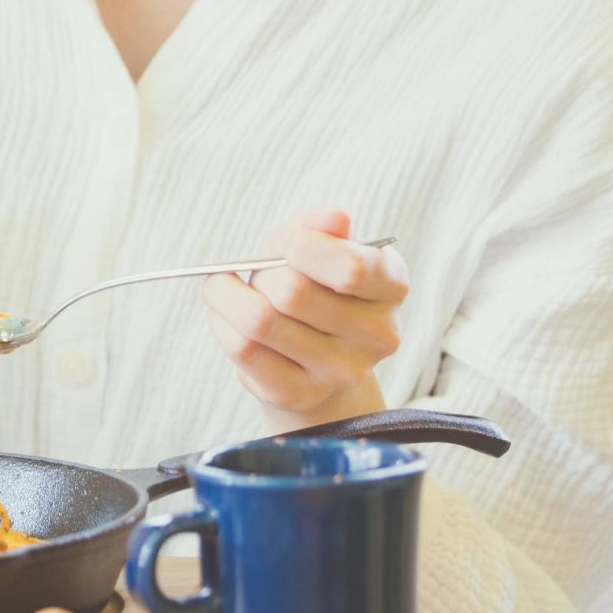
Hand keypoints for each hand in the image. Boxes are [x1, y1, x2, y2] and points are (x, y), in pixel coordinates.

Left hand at [203, 209, 408, 430]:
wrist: (309, 348)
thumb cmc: (311, 280)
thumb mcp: (316, 242)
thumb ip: (320, 225)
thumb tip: (336, 218)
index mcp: (391, 285)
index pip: (351, 269)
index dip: (301, 247)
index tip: (284, 243)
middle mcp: (378, 335)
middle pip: (292, 293)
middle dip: (261, 271)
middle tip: (255, 270)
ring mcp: (343, 372)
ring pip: (260, 322)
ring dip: (228, 295)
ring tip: (228, 288)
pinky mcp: (301, 394)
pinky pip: (243, 350)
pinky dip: (222, 323)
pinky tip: (227, 315)